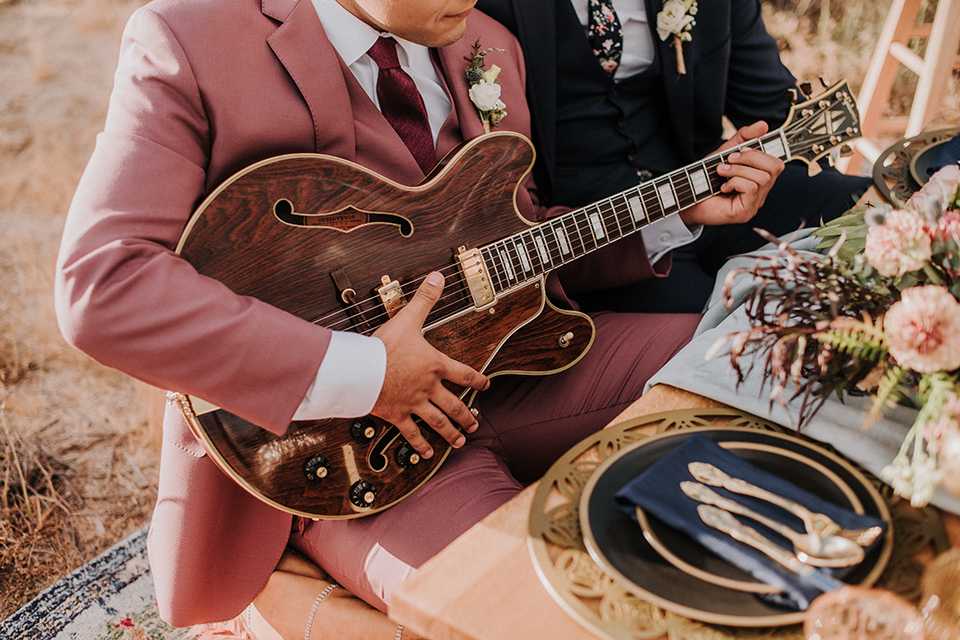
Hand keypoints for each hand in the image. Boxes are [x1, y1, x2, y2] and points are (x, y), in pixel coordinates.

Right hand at [371, 271, 488, 457]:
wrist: (360, 370)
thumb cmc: (383, 346)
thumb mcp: (407, 318)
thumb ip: (424, 298)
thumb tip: (438, 275)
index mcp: (434, 364)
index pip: (463, 373)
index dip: (477, 379)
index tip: (486, 385)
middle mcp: (429, 387)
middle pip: (454, 404)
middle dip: (466, 415)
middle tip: (475, 424)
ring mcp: (414, 404)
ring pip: (438, 422)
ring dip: (451, 432)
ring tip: (460, 441)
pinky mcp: (397, 415)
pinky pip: (411, 433)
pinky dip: (421, 445)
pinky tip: (429, 454)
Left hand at [679, 121, 783, 227]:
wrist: (687, 197)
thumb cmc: (705, 179)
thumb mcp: (724, 153)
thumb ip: (743, 139)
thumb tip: (763, 125)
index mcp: (758, 180)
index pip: (777, 163)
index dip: (761, 152)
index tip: (740, 149)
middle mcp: (760, 193)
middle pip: (775, 168)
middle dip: (751, 157)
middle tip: (729, 159)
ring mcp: (754, 204)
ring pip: (763, 178)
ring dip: (738, 170)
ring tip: (721, 172)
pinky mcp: (745, 212)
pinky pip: (752, 188)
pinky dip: (735, 182)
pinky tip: (723, 187)